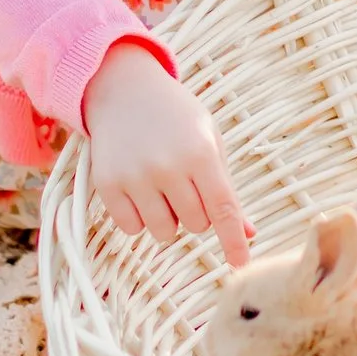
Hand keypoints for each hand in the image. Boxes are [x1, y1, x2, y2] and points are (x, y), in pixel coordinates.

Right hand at [81, 41, 250, 265]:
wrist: (125, 90)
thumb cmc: (176, 118)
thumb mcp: (209, 141)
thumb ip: (227, 189)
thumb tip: (248, 234)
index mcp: (201, 152)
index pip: (223, 209)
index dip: (233, 240)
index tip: (241, 264)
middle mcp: (168, 166)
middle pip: (195, 224)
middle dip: (196, 213)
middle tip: (185, 184)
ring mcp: (135, 176)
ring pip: (164, 232)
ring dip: (168, 220)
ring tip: (162, 187)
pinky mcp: (108, 184)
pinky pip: (132, 229)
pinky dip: (139, 219)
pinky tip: (138, 189)